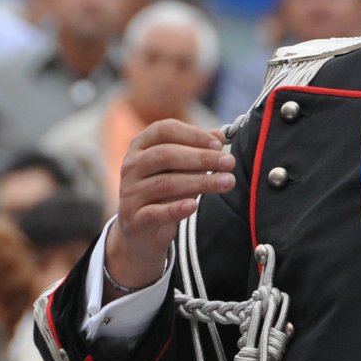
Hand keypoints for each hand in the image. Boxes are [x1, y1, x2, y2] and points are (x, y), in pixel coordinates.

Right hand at [107, 120, 235, 292]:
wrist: (140, 231)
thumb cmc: (164, 192)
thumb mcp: (180, 168)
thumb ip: (197, 150)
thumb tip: (220, 135)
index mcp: (140, 146)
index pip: (165, 130)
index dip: (193, 134)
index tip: (219, 144)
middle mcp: (131, 166)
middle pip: (166, 155)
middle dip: (202, 157)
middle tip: (229, 162)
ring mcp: (130, 193)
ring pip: (165, 184)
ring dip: (201, 182)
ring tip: (227, 182)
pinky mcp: (135, 220)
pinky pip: (155, 213)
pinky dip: (176, 209)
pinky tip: (194, 206)